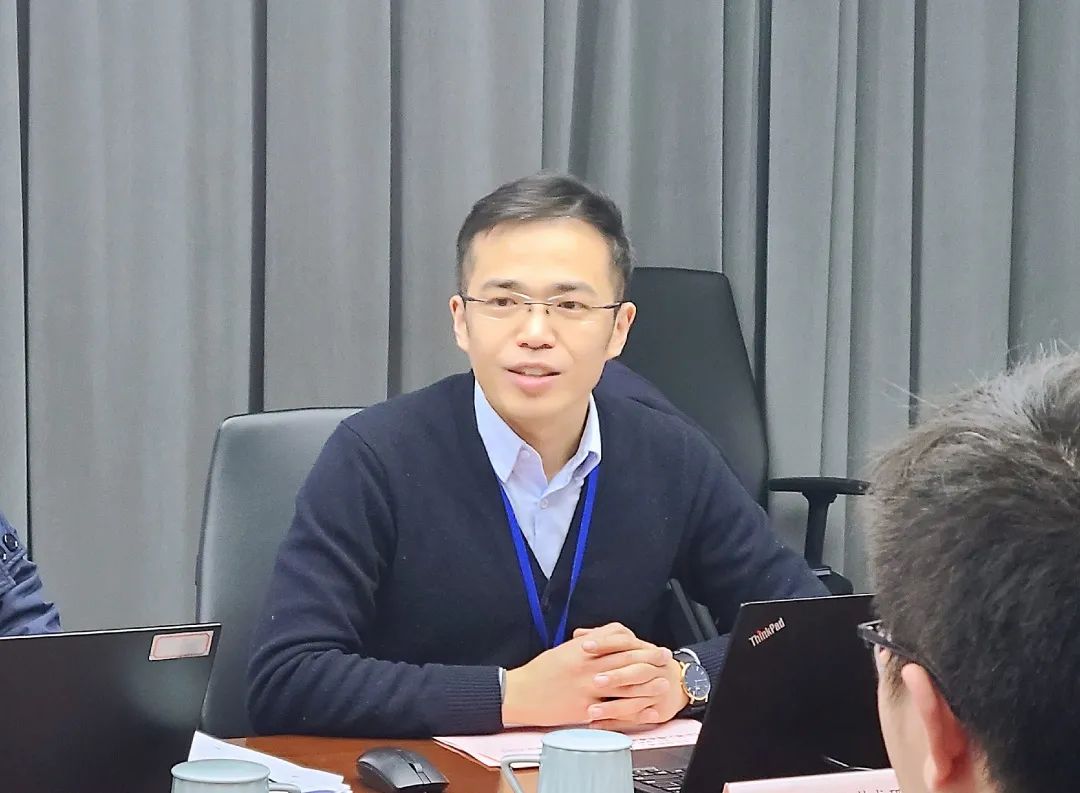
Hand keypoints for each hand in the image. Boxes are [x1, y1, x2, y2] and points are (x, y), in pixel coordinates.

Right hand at [501, 623, 673, 726]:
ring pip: (624, 685)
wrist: (520, 694)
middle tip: (665, 658)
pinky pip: (614, 710)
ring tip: (662, 683)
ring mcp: (587, 689)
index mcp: (581, 650)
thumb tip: (605, 636)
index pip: (615, 641)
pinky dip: (633, 711)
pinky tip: (645, 710)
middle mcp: (587, 667)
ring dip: (646, 684)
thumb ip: (587, 641)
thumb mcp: (563, 650)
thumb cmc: (539, 672)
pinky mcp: (585, 709)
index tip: (650, 643)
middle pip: (625, 660)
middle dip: (648, 658)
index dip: (637, 642)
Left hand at [574, 625, 689, 731]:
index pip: (625, 642)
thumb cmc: (646, 663)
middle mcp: (652, 669)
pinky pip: (635, 719)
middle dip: (616, 677)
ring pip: (636, 700)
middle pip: (636, 671)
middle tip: (595, 681)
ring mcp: (656, 691)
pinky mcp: (657, 711)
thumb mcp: (630, 647)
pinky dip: (616, 723)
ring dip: (613, 707)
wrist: (678, 682)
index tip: (585, 646)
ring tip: (591, 711)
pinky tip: (598, 725)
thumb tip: (579, 634)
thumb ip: (604, 639)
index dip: (605, 643)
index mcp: (643, 650)